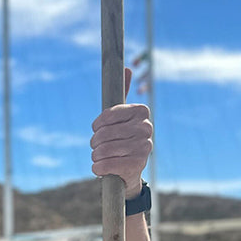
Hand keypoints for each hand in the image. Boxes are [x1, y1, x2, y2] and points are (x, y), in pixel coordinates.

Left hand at [90, 67, 152, 194]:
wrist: (129, 172)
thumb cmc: (121, 140)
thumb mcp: (121, 118)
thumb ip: (122, 95)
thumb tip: (128, 68)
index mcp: (141, 111)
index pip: (107, 115)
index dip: (96, 126)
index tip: (97, 130)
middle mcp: (146, 127)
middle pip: (104, 134)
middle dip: (94, 143)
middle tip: (96, 148)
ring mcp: (144, 146)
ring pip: (103, 149)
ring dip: (95, 156)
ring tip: (99, 158)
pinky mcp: (137, 164)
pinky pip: (106, 164)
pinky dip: (98, 168)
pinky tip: (100, 168)